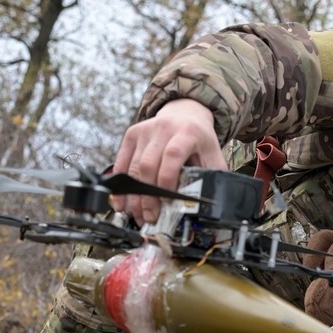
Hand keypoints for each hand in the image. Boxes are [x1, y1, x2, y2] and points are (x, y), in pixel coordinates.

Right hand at [111, 99, 226, 223]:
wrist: (185, 115)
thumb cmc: (199, 141)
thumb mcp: (212, 155)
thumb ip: (212, 177)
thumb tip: (211, 205)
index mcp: (187, 132)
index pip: (172, 155)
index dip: (167, 180)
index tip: (167, 202)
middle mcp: (163, 128)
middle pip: (148, 165)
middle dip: (148, 196)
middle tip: (150, 217)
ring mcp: (145, 130)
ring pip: (133, 167)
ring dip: (134, 196)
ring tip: (138, 216)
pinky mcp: (132, 135)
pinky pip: (121, 163)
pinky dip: (120, 186)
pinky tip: (121, 203)